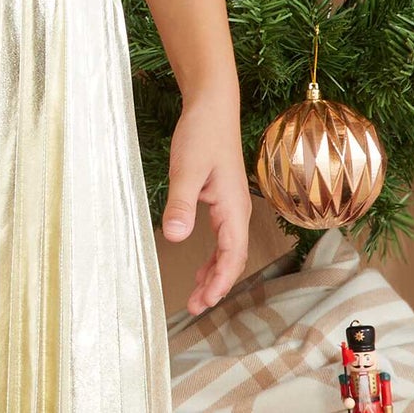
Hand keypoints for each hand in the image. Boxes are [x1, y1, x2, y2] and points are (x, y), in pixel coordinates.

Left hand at [161, 88, 250, 316]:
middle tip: (195, 306)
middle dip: (215, 284)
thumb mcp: (186, 169)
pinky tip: (200, 262)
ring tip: (197, 293)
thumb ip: (181, 203)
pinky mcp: (222, 198)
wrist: (212, 106)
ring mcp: (231, 205)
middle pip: (232, 258)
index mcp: (233, 208)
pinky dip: (212, 255)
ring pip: (227, 249)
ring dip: (213, 272)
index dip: (219, 282)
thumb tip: (176, 238)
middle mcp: (237, 211)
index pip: (231, 256)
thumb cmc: (202, 134)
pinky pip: (222, 236)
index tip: (204, 303)